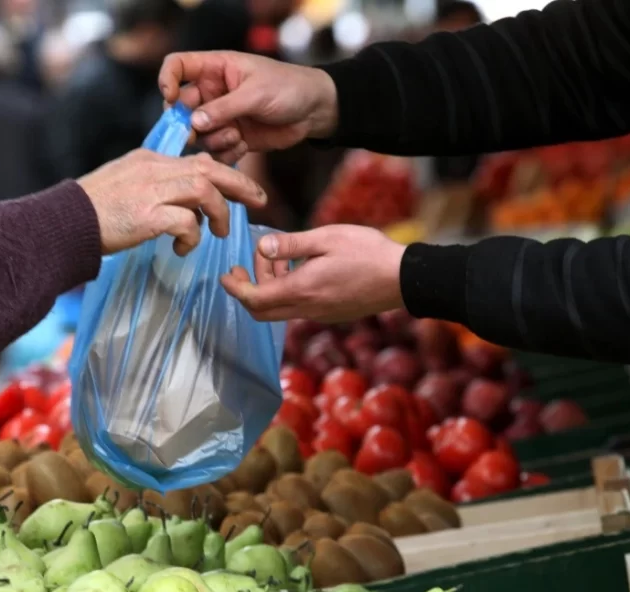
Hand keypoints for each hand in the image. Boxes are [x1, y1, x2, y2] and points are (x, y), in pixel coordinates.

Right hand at [79, 149, 265, 255]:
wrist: (63, 223)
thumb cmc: (92, 210)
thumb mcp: (126, 184)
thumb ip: (155, 185)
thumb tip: (186, 202)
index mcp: (150, 160)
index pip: (198, 160)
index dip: (225, 173)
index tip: (241, 188)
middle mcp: (154, 170)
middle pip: (210, 169)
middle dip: (240, 184)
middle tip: (259, 200)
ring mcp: (151, 191)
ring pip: (204, 191)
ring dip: (218, 214)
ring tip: (219, 233)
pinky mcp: (147, 216)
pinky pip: (186, 222)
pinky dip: (192, 237)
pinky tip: (182, 249)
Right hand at [158, 51, 337, 163]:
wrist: (315, 110)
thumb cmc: (288, 88)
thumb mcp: (256, 93)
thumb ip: (224, 108)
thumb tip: (194, 122)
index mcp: (215, 69)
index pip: (177, 66)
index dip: (167, 80)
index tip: (170, 98)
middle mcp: (213, 93)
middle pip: (181, 108)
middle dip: (188, 124)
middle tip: (197, 134)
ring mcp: (221, 117)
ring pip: (198, 134)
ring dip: (213, 140)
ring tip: (236, 136)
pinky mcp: (232, 137)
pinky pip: (215, 151)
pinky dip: (225, 153)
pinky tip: (244, 146)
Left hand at [221, 225, 405, 322]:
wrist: (403, 279)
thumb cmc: (368, 253)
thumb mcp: (326, 238)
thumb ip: (291, 245)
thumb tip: (262, 247)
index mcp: (302, 290)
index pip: (254, 299)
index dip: (235, 288)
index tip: (226, 274)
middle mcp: (307, 309)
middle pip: (262, 312)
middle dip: (248, 289)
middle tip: (248, 264)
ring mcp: (320, 314)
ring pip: (280, 309)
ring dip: (271, 287)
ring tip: (280, 258)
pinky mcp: (331, 314)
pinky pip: (298, 308)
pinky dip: (288, 291)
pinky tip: (300, 269)